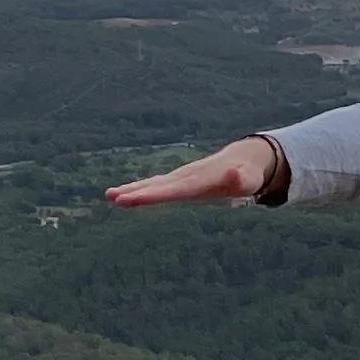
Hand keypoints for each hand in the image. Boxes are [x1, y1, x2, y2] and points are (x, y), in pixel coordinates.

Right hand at [108, 135, 279, 205]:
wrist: (243, 159)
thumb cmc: (248, 175)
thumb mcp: (248, 179)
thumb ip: (241, 178)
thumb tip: (236, 174)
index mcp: (199, 180)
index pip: (173, 190)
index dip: (153, 195)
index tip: (133, 199)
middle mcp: (186, 177)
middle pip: (157, 186)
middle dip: (136, 192)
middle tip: (114, 197)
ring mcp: (181, 177)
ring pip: (153, 183)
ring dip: (133, 189)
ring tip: (110, 195)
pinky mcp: (180, 180)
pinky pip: (157, 184)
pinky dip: (141, 189)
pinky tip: (126, 194)